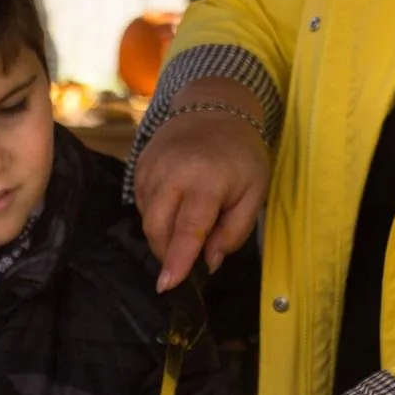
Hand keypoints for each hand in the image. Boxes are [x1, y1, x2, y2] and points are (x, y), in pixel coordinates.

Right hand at [135, 105, 269, 290]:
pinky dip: (156, 215)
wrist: (215, 108)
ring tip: (188, 224)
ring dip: (163, 234)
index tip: (168, 286)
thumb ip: (235, 231)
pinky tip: (176, 206)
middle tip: (183, 261)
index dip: (178, 260)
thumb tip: (210, 262)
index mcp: (207, 180)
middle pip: (158, 228)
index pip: (189, 229)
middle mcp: (173, 173)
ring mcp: (151, 168)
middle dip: (167, 253)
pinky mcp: (139, 166)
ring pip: (147, 218)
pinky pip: (142, 203)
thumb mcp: (254, 192)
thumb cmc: (241, 155)